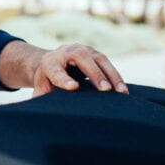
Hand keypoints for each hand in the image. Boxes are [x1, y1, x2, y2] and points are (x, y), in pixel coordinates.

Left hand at [0, 40, 127, 96]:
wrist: (53, 62)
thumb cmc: (47, 81)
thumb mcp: (41, 90)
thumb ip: (41, 100)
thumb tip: (41, 115)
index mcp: (49, 63)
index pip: (56, 71)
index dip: (64, 79)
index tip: (73, 88)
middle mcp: (66, 52)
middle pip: (81, 59)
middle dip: (94, 73)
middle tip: (105, 89)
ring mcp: (82, 50)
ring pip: (99, 59)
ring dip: (111, 75)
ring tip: (121, 92)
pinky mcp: (94, 53)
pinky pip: (107, 63)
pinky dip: (116, 76)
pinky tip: (123, 90)